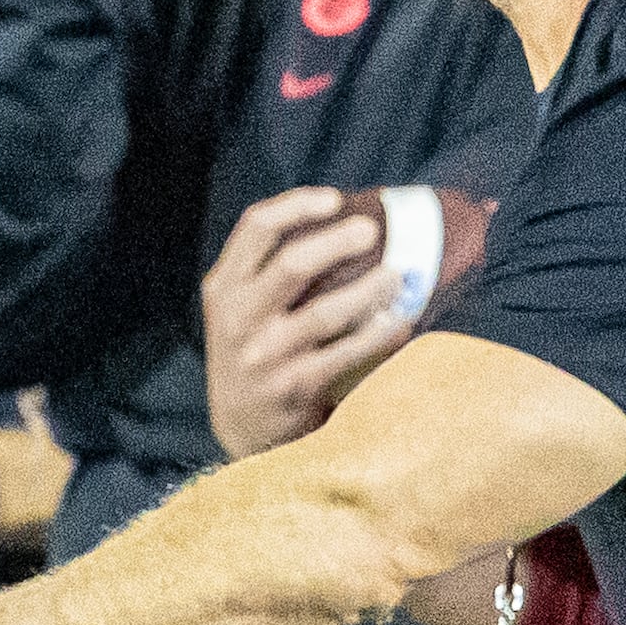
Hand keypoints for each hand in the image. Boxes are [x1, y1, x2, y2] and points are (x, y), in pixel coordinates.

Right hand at [203, 188, 410, 458]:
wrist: (242, 425)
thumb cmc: (256, 349)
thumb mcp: (241, 307)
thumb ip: (271, 268)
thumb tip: (350, 217)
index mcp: (224, 286)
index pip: (255, 227)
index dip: (297, 205)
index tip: (335, 199)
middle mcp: (238, 317)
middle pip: (291, 264)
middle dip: (338, 241)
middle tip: (372, 231)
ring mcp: (265, 354)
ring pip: (325, 312)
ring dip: (370, 289)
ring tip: (400, 275)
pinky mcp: (293, 386)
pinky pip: (346, 354)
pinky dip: (378, 335)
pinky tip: (401, 321)